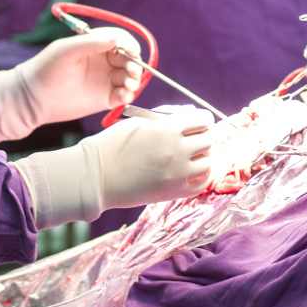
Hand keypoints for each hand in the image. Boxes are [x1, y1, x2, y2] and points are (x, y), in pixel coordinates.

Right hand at [12, 109, 214, 227]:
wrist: (97, 176)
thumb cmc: (113, 145)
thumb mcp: (139, 123)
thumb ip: (166, 118)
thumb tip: (189, 114)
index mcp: (167, 129)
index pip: (203, 119)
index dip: (203, 118)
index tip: (200, 121)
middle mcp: (177, 150)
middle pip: (208, 139)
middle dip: (203, 136)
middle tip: (195, 138)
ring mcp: (178, 173)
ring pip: (208, 162)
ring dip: (203, 157)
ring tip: (190, 156)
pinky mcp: (174, 192)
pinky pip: (201, 183)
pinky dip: (200, 176)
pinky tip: (190, 172)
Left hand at [17, 28, 143, 124]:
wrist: (33, 98)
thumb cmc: (46, 68)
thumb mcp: (67, 50)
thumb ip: (91, 43)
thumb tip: (117, 39)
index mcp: (95, 44)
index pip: (121, 40)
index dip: (129, 45)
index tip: (132, 52)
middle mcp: (103, 60)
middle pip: (129, 59)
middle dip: (135, 64)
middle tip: (131, 71)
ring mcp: (105, 79)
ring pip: (129, 77)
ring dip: (134, 79)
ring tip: (127, 85)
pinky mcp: (104, 98)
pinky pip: (123, 95)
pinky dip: (128, 95)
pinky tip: (123, 96)